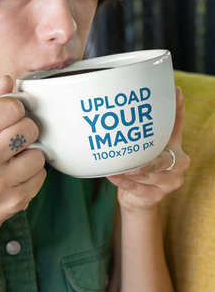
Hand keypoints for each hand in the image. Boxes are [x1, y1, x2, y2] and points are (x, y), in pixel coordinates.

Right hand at [0, 76, 45, 229]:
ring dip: (30, 158)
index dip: (17, 111)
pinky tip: (15, 181)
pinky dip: (33, 177)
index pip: (11, 106)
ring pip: (38, 154)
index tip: (12, 119)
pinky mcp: (15, 200)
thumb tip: (7, 80)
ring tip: (13, 166)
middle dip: (27, 134)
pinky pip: (41, 176)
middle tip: (13, 145)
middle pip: (29, 128)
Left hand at [106, 87, 189, 211]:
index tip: (176, 92)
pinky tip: (113, 175)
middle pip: (165, 159)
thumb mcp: (145, 150)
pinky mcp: (156, 196)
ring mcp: (170, 182)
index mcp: (175, 147)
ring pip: (149, 175)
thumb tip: (124, 109)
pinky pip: (136, 187)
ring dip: (132, 171)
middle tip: (136, 161)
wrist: (139, 199)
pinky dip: (123, 181)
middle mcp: (178, 163)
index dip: (178, 110)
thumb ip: (141, 134)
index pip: (178, 125)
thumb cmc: (141, 169)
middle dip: (150, 160)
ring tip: (119, 167)